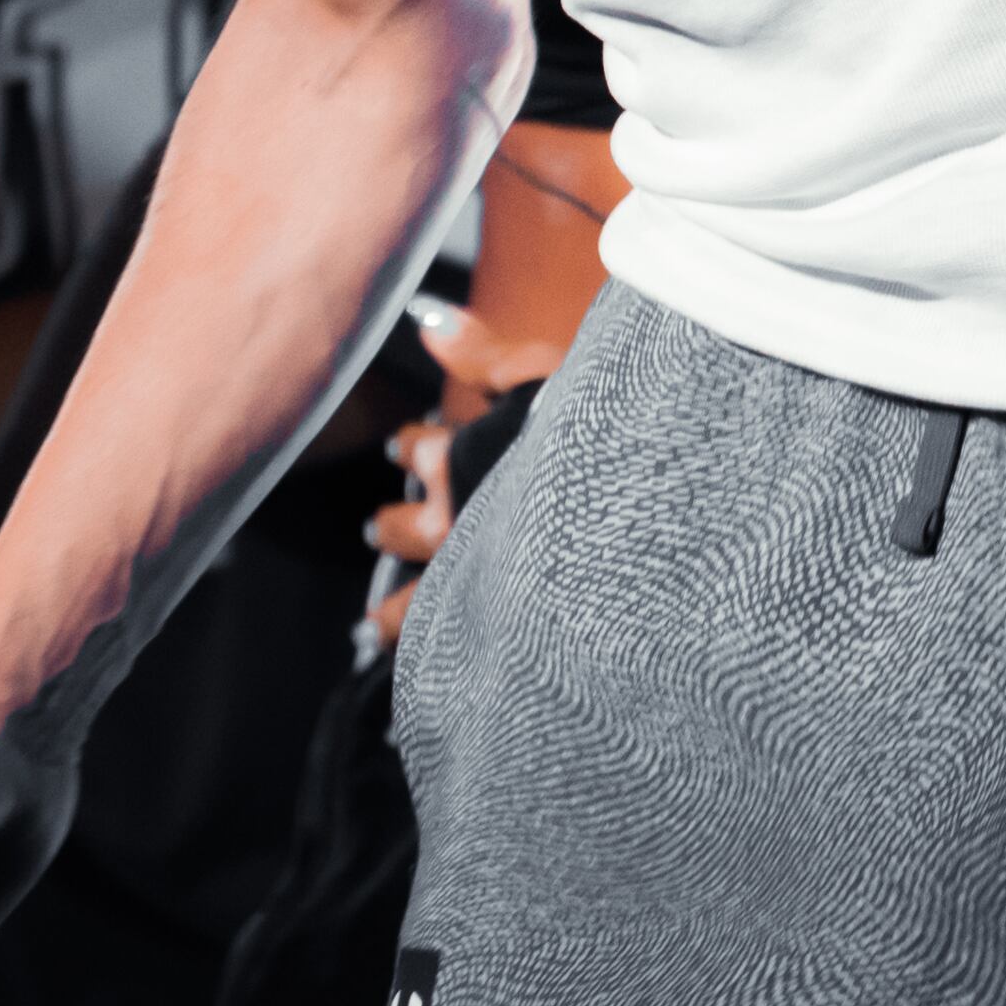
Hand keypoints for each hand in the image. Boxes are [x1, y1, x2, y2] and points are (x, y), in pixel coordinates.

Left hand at [359, 299, 573, 650]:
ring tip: (374, 624)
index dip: (415, 446)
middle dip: (393, 527)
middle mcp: (458, 521)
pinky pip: (454, 654)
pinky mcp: (501, 627)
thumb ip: (483, 353)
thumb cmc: (593, 433)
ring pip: (420, 601)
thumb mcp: (540, 371)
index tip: (402, 446)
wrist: (631, 507)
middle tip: (375, 530)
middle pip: (411, 527)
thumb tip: (427, 321)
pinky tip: (420, 684)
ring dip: (396, 609)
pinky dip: (429, 667)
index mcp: (464, 456)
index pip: (425, 449)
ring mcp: (476, 578)